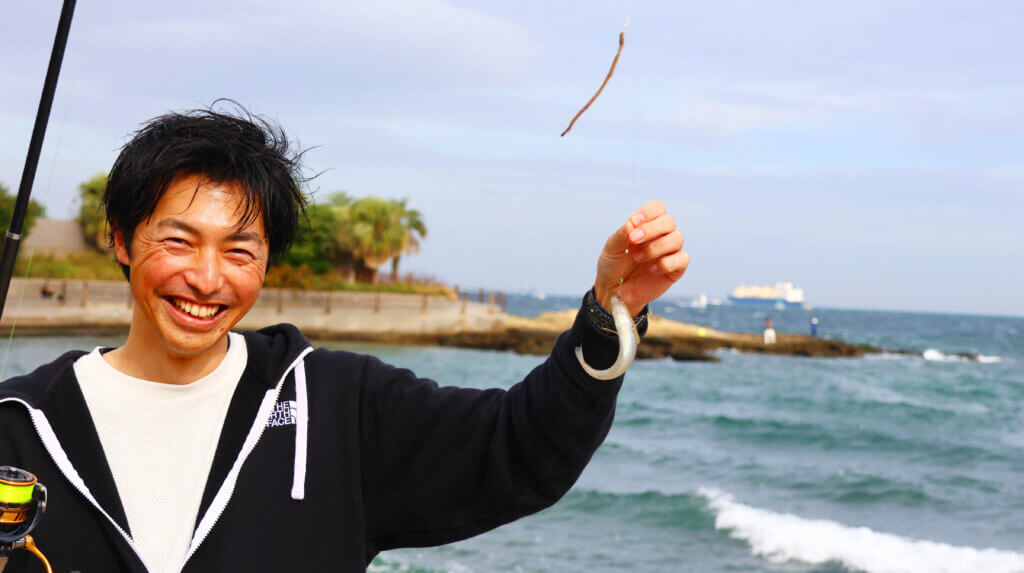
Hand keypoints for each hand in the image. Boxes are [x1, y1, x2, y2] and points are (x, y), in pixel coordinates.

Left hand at [594, 200, 688, 316]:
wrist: (614, 291)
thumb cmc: (613, 266)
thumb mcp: (612, 248)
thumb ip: (622, 234)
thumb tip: (632, 223)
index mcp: (646, 226)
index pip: (658, 208)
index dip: (648, 212)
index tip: (634, 222)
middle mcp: (660, 236)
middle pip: (669, 221)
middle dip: (651, 229)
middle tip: (633, 240)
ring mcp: (669, 252)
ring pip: (677, 238)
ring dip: (656, 247)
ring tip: (638, 257)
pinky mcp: (675, 269)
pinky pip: (682, 259)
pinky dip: (666, 262)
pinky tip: (652, 269)